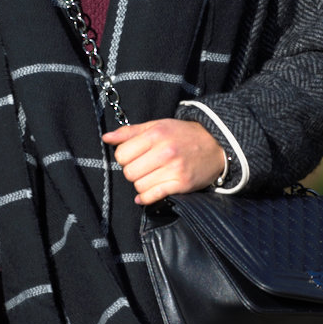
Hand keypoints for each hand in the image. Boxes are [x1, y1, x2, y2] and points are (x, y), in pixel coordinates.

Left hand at [102, 118, 224, 205]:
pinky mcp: (181, 184)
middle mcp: (165, 151)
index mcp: (156, 134)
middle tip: (142, 167)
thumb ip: (130, 132)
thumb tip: (106, 138)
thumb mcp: (157, 125)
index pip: (122, 154)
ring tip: (150, 176)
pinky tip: (146, 194)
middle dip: (132, 172)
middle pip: (129, 172)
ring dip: (141, 184)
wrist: (215, 144)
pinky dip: (145, 198)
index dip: (124, 157)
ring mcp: (174, 169)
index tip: (133, 156)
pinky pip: (153, 196)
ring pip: (139, 185)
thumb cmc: (182, 134)